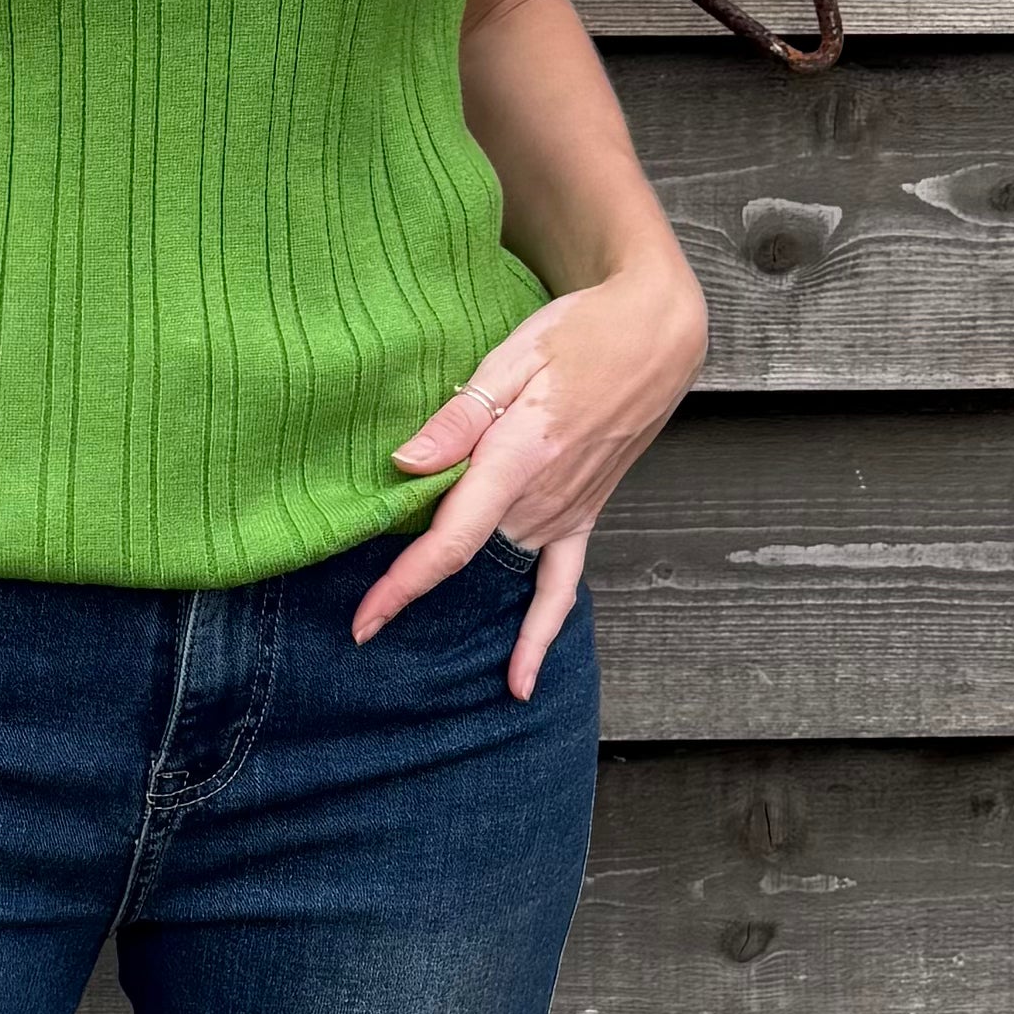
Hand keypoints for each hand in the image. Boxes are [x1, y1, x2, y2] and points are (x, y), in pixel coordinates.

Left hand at [353, 246, 710, 693]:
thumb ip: (459, 417)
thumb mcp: (513, 356)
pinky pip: (562, 586)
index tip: (365, 621)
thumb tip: (405, 464)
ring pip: (500, 568)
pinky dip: (540, 634)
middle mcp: (543, 499)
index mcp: (519, 458)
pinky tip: (518, 680)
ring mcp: (567, 512)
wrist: (655, 336)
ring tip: (406, 635)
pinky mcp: (584, 515)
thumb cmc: (579, 333)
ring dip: (458, 599)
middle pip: (466, 557)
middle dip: (412, 587)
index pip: (453, 540)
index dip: (403, 585)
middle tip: (358, 623)